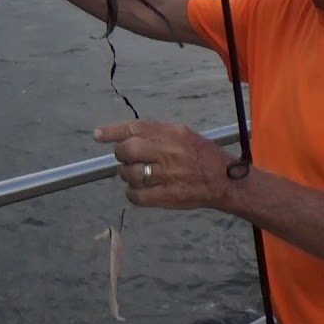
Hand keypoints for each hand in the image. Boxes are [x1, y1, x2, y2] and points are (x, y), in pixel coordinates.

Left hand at [93, 121, 236, 209]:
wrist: (225, 181)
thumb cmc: (203, 156)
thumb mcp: (184, 135)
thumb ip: (158, 134)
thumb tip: (128, 137)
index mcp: (172, 133)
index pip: (135, 128)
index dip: (113, 132)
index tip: (98, 135)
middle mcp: (168, 151)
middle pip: (127, 150)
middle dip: (122, 155)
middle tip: (127, 159)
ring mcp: (166, 175)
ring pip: (128, 174)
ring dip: (127, 175)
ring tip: (138, 175)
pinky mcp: (166, 195)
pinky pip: (135, 195)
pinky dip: (133, 193)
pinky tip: (140, 190)